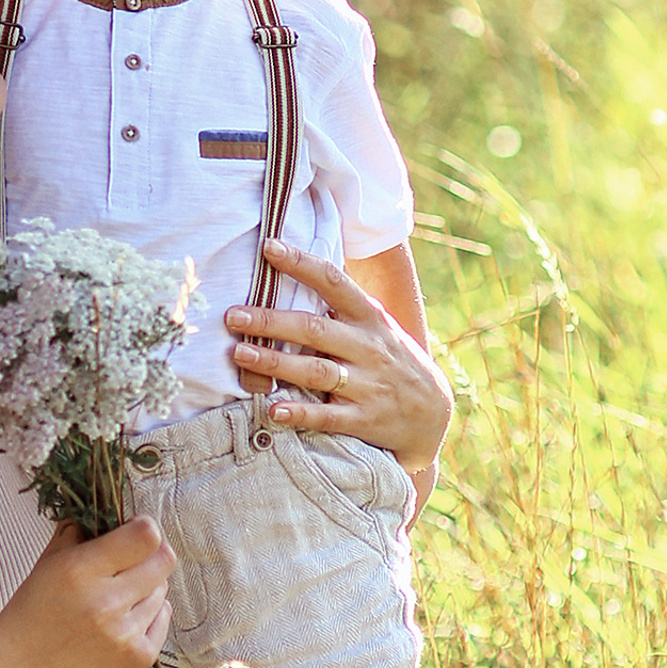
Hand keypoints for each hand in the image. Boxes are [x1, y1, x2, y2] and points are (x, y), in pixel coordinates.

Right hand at [0, 517, 174, 667]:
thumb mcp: (49, 561)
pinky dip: (149, 614)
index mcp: (81, 571)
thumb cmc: (34, 610)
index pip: (145, 536)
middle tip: (132, 560)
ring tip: (118, 596)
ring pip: (163, 590)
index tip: (134, 530)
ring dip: (147, 587)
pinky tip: (123, 619)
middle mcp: (106, 603)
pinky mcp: (138, 658)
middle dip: (151, 554)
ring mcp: (125, 634)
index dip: (144, 528)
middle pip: (164, 560)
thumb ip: (82, 530)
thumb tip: (114, 511)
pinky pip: (163, 618)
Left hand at [225, 240, 452, 484]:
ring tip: (240, 354)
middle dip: (272, 321)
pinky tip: (272, 409)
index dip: (301, 263)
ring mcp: (369, 385)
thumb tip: (293, 269)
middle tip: (233, 316)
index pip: (334, 282)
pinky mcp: (365, 420)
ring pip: (317, 371)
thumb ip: (342, 307)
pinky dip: (300, 413)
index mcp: (370, 318)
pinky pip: (328, 416)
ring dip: (276, 362)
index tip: (268, 247)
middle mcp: (370, 348)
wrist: (433, 414)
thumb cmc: (390, 359)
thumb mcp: (377, 326)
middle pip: (315, 329)